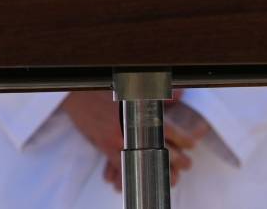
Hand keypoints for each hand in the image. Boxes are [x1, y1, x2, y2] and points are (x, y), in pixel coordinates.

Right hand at [64, 91, 193, 190]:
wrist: (75, 93)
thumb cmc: (102, 88)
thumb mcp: (131, 86)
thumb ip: (157, 93)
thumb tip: (179, 95)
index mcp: (140, 111)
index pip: (169, 129)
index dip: (184, 139)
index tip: (191, 144)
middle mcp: (132, 127)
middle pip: (162, 149)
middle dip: (178, 160)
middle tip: (185, 164)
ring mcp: (119, 139)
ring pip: (146, 161)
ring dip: (161, 172)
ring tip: (172, 177)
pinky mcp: (106, 147)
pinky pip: (123, 167)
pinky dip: (133, 175)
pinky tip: (143, 180)